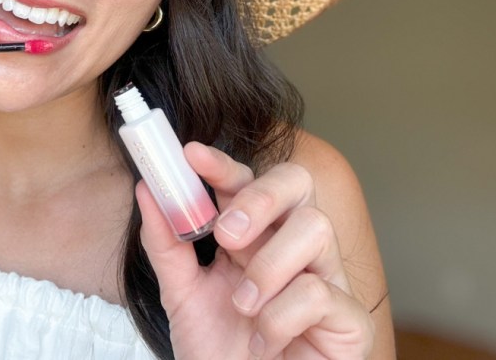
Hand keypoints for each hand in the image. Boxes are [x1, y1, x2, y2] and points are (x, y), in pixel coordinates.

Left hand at [136, 143, 374, 358]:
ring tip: (243, 306)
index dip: (222, 164)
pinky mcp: (349, 320)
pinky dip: (281, 318)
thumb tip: (146, 189)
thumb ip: (166, 244)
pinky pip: (321, 292)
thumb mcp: (181, 295)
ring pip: (316, 226)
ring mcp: (327, 279)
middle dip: (259, 197)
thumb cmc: (220, 352)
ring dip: (269, 266)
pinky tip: (265, 342)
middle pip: (297, 183)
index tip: (191, 155)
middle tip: (225, 234)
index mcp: (254, 236)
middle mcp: (293, 248)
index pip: (246, 182)